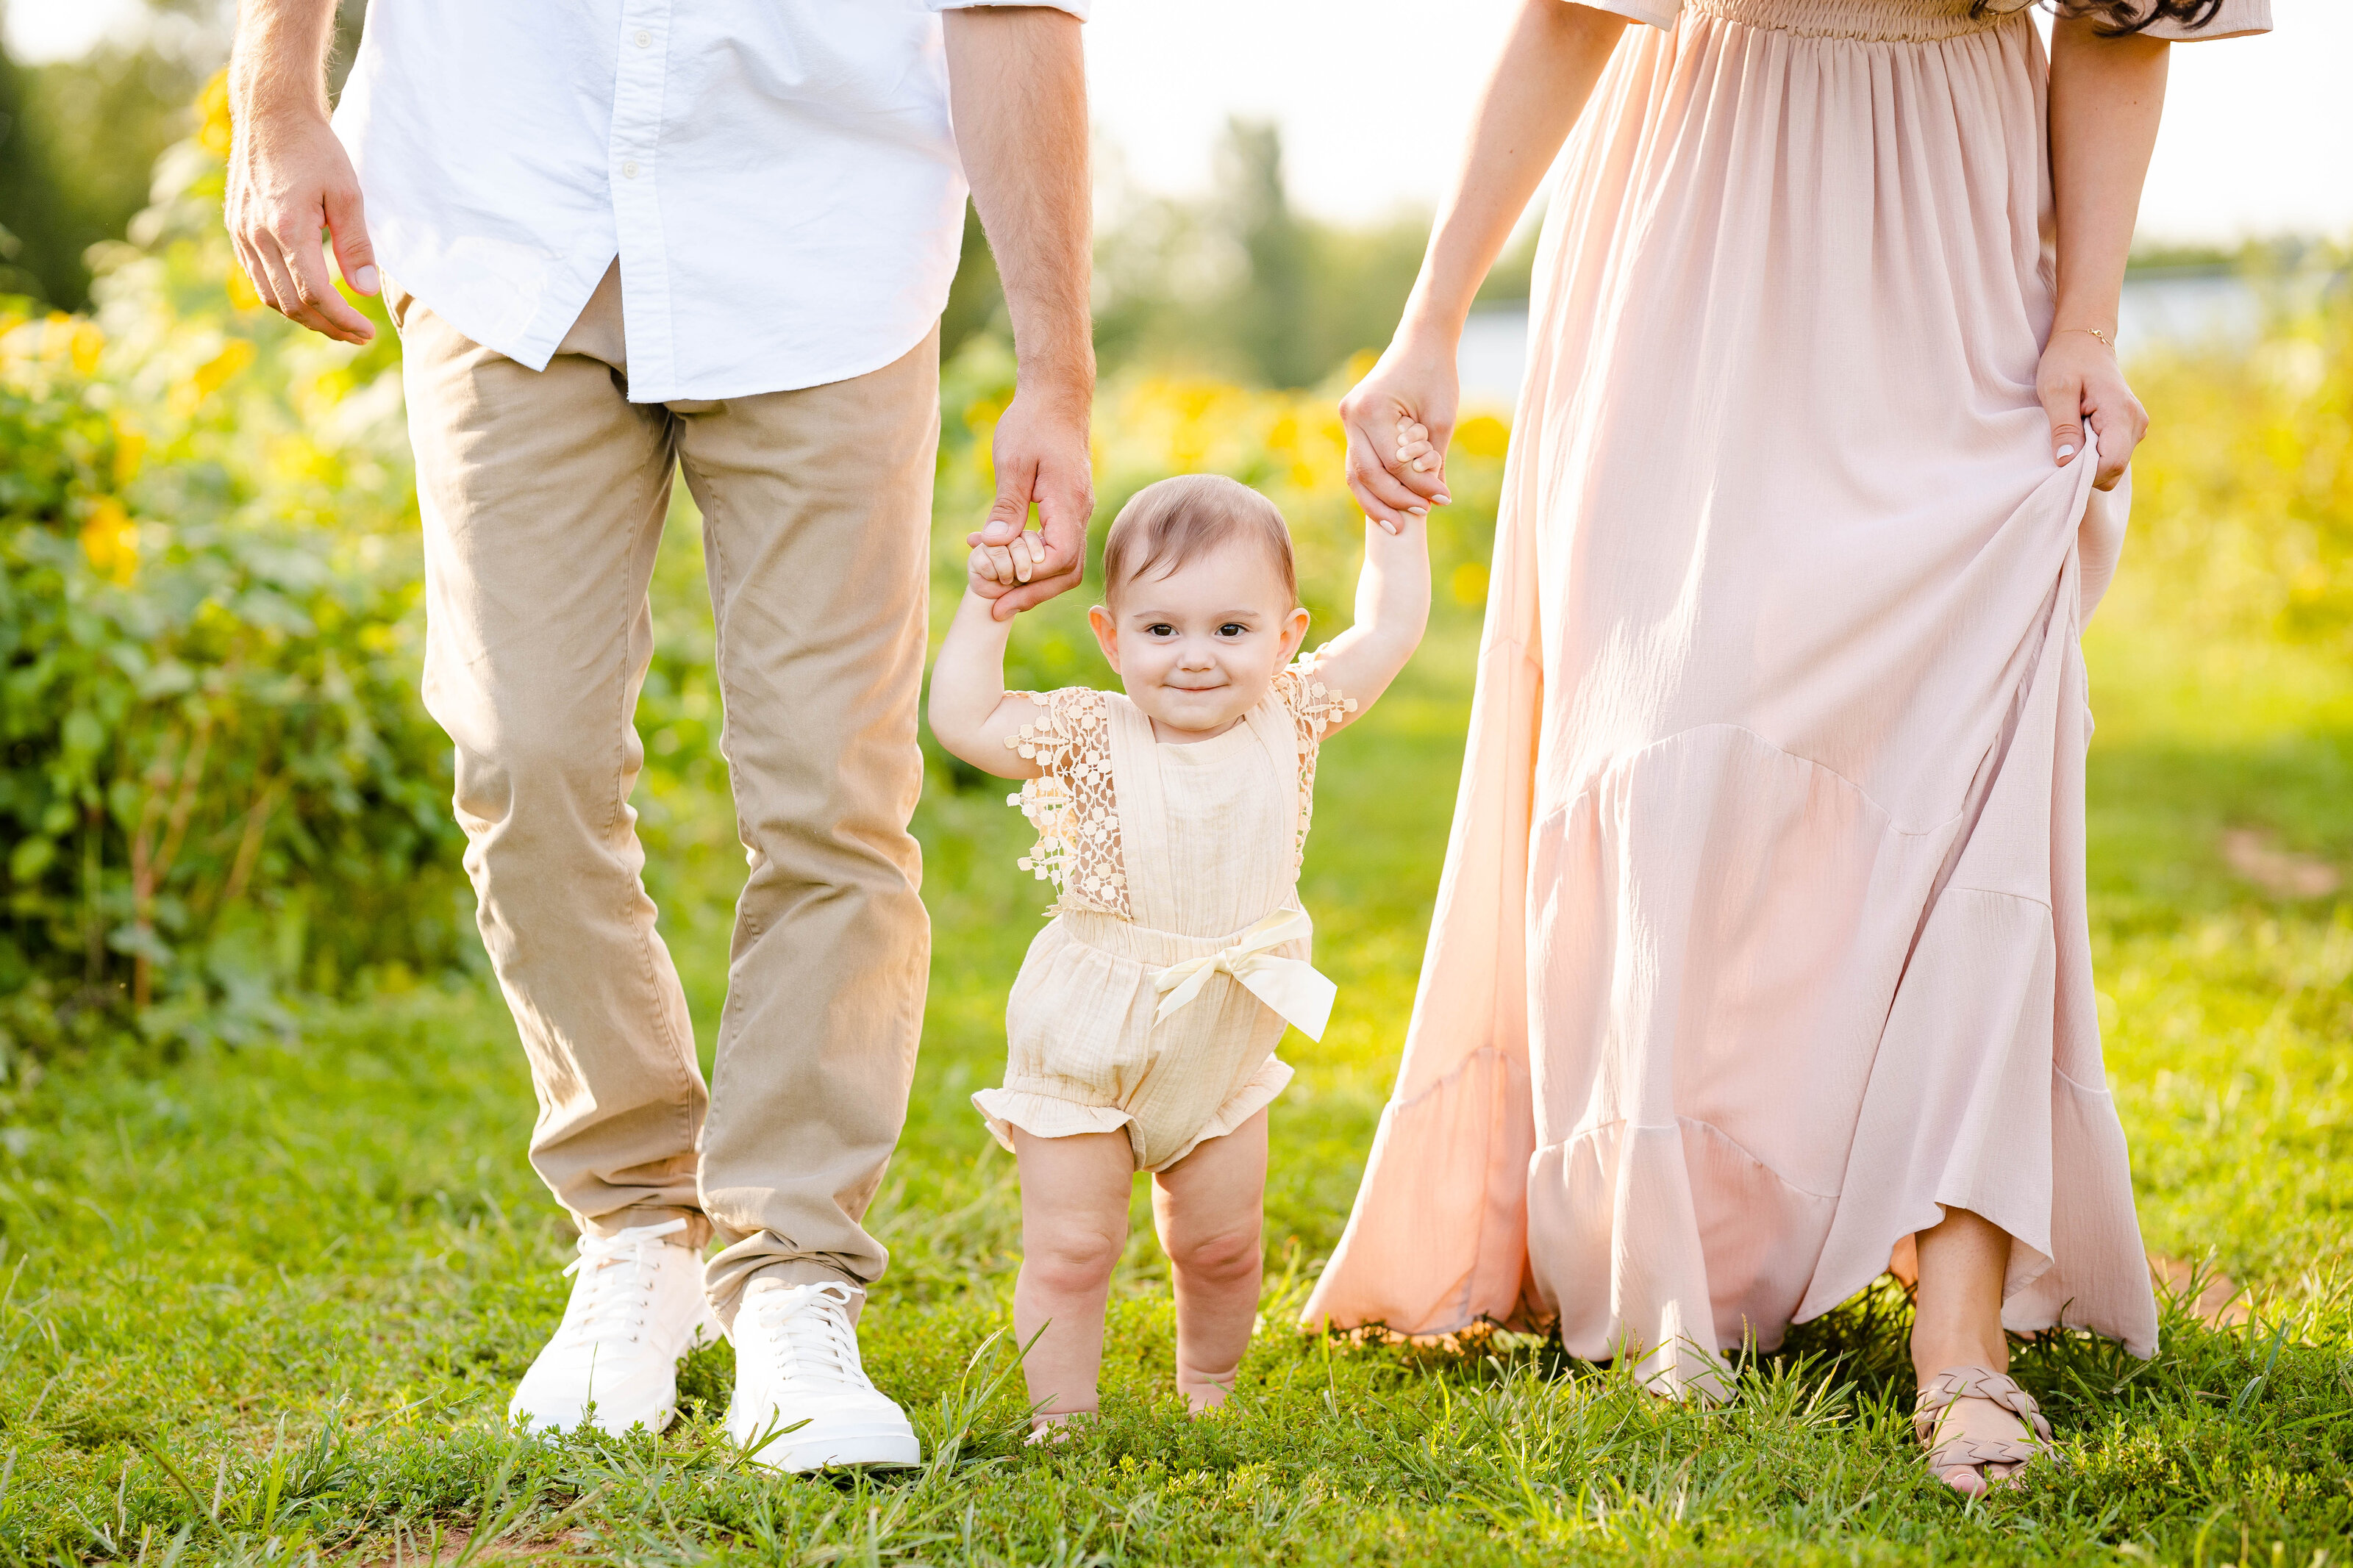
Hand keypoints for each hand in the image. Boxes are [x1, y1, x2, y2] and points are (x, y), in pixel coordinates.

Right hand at [226, 108, 377, 344]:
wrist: (271, 114)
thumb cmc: (315, 149)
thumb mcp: (347, 193)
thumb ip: (356, 245)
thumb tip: (366, 291)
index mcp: (287, 227)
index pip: (316, 294)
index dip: (343, 320)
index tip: (367, 332)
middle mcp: (257, 235)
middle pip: (292, 304)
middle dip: (327, 326)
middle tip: (357, 335)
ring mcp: (241, 233)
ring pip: (270, 296)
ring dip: (304, 318)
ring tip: (336, 324)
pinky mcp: (236, 228)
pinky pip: (257, 278)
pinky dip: (282, 297)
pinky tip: (307, 300)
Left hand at [967, 385, 1093, 620]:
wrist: (1057, 395)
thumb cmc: (1034, 421)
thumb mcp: (1013, 461)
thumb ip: (1007, 506)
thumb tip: (993, 546)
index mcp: (1069, 503)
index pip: (1060, 559)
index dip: (1032, 579)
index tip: (1000, 587)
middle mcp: (1078, 512)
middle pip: (1065, 571)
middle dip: (1031, 593)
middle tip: (996, 607)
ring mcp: (1076, 511)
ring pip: (1062, 562)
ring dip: (1030, 580)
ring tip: (994, 588)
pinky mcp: (1067, 507)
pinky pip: (1053, 543)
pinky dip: (1028, 556)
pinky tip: (996, 551)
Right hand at [1339, 333, 1457, 531]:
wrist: (1421, 343)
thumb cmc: (1436, 374)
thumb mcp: (1441, 419)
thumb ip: (1434, 460)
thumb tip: (1433, 500)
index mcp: (1371, 409)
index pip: (1392, 464)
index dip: (1417, 486)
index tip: (1444, 498)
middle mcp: (1351, 415)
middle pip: (1367, 475)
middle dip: (1395, 501)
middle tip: (1422, 515)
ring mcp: (1348, 420)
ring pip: (1356, 475)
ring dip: (1377, 502)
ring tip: (1399, 526)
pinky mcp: (1353, 424)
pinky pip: (1359, 463)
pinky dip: (1374, 486)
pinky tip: (1390, 506)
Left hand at [2037, 328, 2146, 491]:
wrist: (2085, 341)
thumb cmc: (2067, 361)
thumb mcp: (2056, 390)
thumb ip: (2063, 426)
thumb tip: (2066, 462)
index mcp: (2121, 413)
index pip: (2111, 464)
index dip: (2084, 473)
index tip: (2060, 461)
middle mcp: (2136, 423)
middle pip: (2113, 470)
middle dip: (2084, 470)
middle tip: (2060, 446)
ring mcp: (2135, 428)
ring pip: (2112, 467)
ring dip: (2087, 462)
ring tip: (2069, 435)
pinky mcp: (2128, 430)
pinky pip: (2111, 456)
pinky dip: (2092, 456)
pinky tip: (2077, 436)